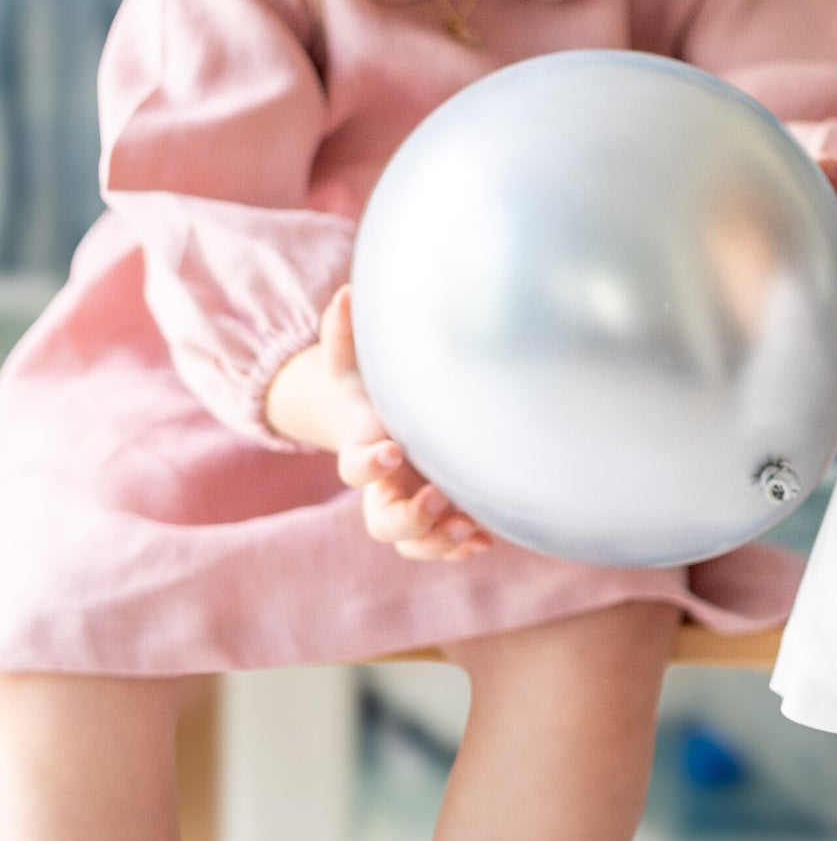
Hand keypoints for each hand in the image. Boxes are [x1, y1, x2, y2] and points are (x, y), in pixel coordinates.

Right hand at [317, 288, 490, 561]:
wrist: (394, 420)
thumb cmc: (377, 389)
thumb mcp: (361, 364)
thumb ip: (348, 335)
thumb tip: (347, 292)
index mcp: (366, 452)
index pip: (356, 468)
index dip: (368, 465)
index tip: (391, 449)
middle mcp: (387, 489)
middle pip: (382, 523)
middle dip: (407, 517)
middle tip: (435, 498)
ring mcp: (413, 509)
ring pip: (413, 545)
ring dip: (437, 542)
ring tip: (466, 528)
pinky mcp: (440, 521)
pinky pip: (444, 548)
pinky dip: (461, 548)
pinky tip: (485, 539)